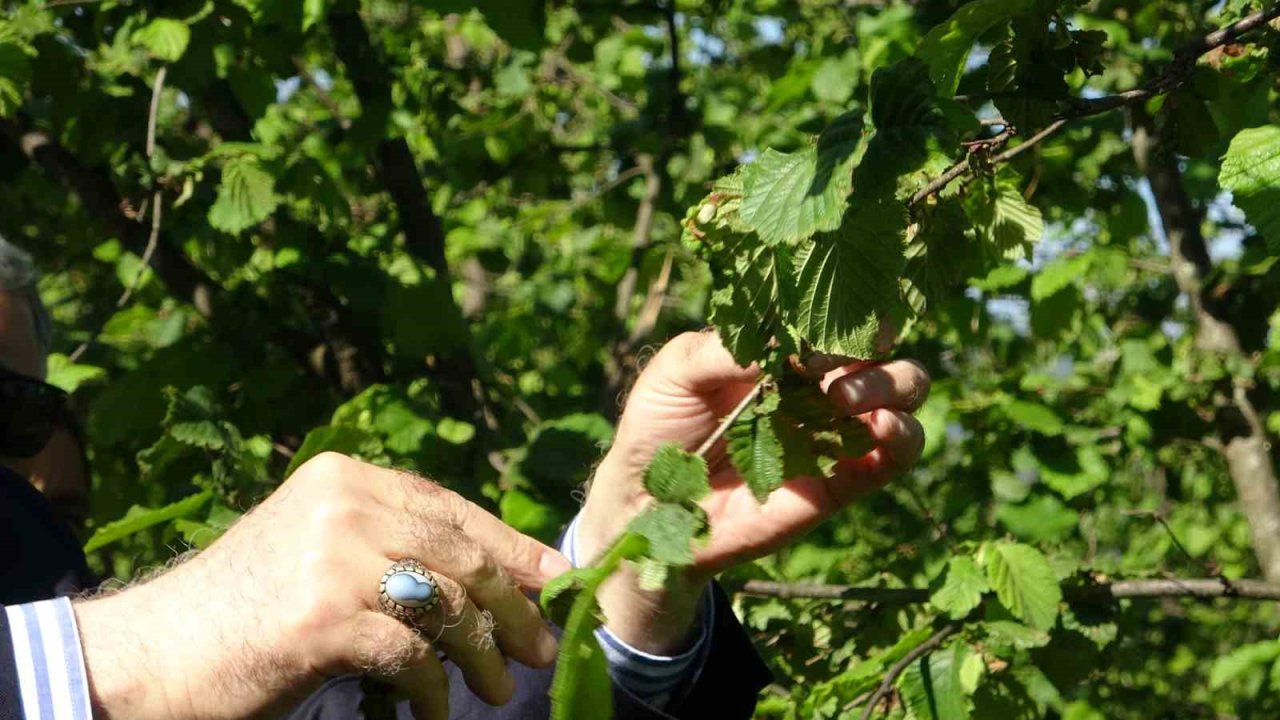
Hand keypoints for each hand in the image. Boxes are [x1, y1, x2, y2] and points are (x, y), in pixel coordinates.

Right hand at [73, 452, 571, 719]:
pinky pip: (412, 656)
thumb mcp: (321, 552)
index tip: (554, 582)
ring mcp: (334, 557)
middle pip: (463, 554)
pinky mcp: (323, 617)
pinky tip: (434, 710)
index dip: (512, 548)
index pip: (453, 510)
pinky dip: (432, 691)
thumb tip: (491, 577)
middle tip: (539, 649)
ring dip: (483, 656)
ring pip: (448, 605)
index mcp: (346, 478)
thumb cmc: (244, 610)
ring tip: (497, 689)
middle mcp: (344, 504)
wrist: (153, 653)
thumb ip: (392, 546)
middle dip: (513, 607)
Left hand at [579, 331, 928, 651]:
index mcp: (785, 352)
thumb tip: (790, 342)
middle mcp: (819, 386)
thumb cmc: (659, 425)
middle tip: (832, 370)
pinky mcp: (842, 482)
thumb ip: (730, 347)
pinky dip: (902, 438)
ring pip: (904, 398)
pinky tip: (880, 428)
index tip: (820, 326)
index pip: (839, 319)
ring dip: (892, 388)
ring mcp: (834, 433)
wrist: (648, 502)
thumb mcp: (679, 369)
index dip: (845, 313)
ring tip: (848, 400)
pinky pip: (895, 458)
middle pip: (885, 353)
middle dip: (875, 351)